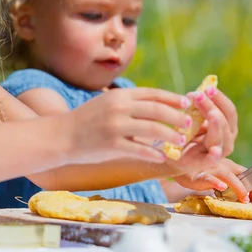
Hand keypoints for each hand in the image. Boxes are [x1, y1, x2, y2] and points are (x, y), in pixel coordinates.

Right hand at [63, 87, 190, 164]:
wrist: (61, 136)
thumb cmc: (86, 120)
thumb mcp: (106, 103)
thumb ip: (129, 103)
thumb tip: (157, 106)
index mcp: (119, 95)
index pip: (153, 94)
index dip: (173, 99)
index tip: (188, 104)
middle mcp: (118, 107)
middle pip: (157, 110)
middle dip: (177, 118)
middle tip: (190, 124)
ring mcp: (114, 126)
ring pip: (153, 130)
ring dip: (170, 136)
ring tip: (181, 142)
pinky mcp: (111, 145)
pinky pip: (139, 150)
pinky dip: (153, 154)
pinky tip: (162, 157)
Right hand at [173, 158, 251, 203]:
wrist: (179, 167)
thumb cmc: (201, 174)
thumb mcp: (220, 179)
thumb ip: (233, 185)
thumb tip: (251, 198)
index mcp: (230, 166)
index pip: (251, 175)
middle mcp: (223, 166)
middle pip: (244, 175)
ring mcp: (212, 170)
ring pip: (228, 177)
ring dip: (239, 188)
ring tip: (245, 199)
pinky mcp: (200, 176)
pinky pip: (208, 178)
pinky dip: (215, 182)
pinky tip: (221, 187)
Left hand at [189, 86, 237, 156]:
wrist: (175, 156)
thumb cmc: (188, 134)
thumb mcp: (194, 118)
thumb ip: (199, 107)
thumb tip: (201, 89)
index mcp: (227, 127)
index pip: (229, 110)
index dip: (220, 99)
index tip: (208, 88)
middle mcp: (226, 140)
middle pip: (224, 121)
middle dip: (212, 106)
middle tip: (198, 95)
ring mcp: (218, 153)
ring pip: (220, 137)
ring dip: (215, 124)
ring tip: (211, 114)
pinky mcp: (204, 163)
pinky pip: (211, 159)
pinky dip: (214, 155)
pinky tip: (214, 150)